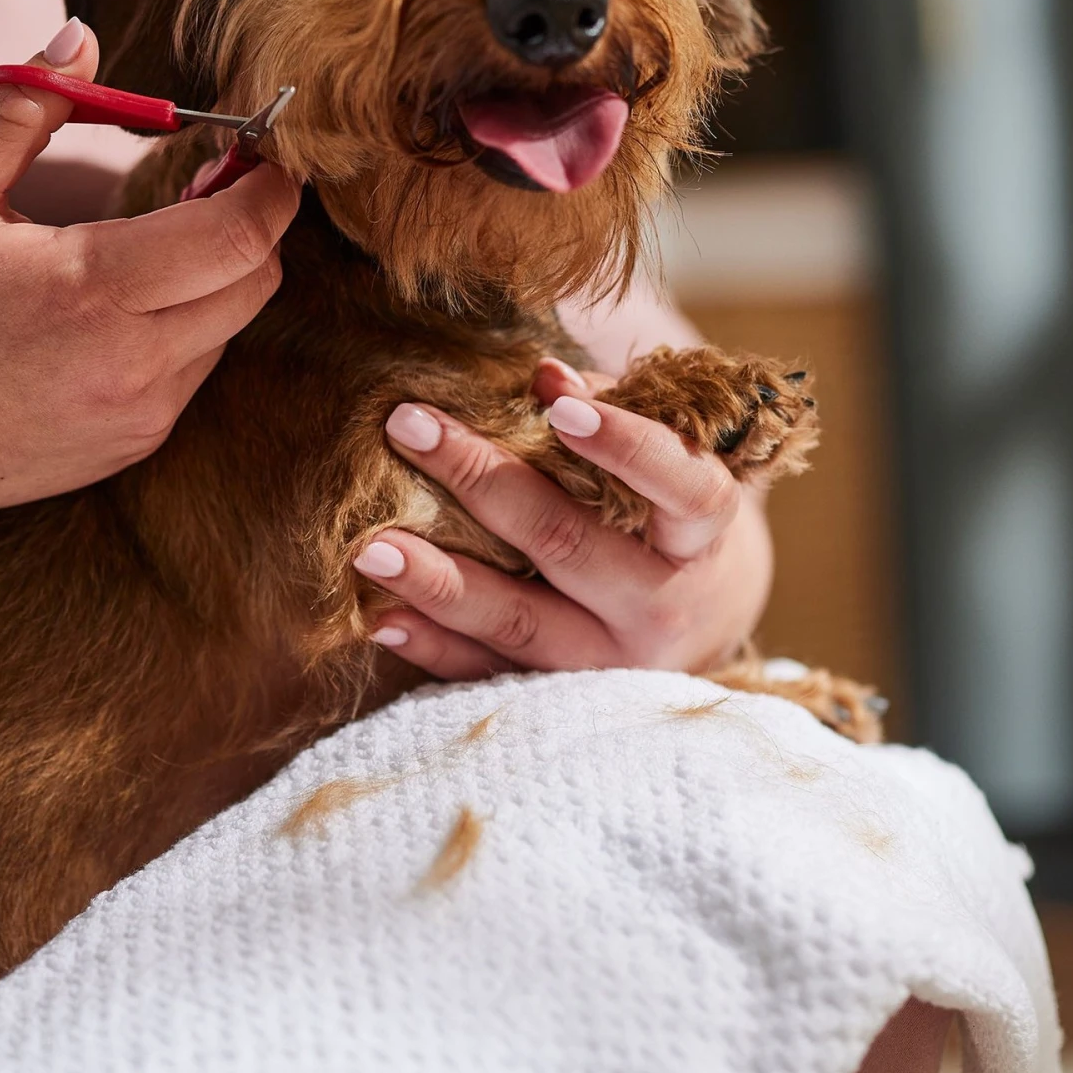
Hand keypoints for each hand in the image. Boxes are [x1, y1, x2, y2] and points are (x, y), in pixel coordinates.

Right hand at [0, 17, 300, 533]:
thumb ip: (22, 109)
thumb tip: (80, 37)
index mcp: (89, 289)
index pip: (237, 236)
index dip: (269, 187)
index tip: (264, 152)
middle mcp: (131, 362)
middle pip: (257, 281)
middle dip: (257, 224)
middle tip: (221, 181)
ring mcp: (140, 413)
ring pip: (231, 326)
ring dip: (221, 275)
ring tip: (168, 238)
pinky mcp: (136, 443)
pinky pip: (196, 370)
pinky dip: (188, 325)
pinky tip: (132, 303)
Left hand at [353, 359, 772, 678]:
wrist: (700, 626)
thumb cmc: (668, 514)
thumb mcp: (666, 464)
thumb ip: (609, 414)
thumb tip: (544, 376)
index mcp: (701, 537)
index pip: (682, 487)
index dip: (627, 447)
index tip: (560, 408)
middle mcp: (662, 606)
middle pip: (567, 543)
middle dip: (482, 481)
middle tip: (407, 425)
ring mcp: (611, 663)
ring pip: (518, 622)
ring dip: (439, 582)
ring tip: (371, 546)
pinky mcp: (564, 696)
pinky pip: (489, 673)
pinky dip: (432, 646)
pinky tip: (379, 616)